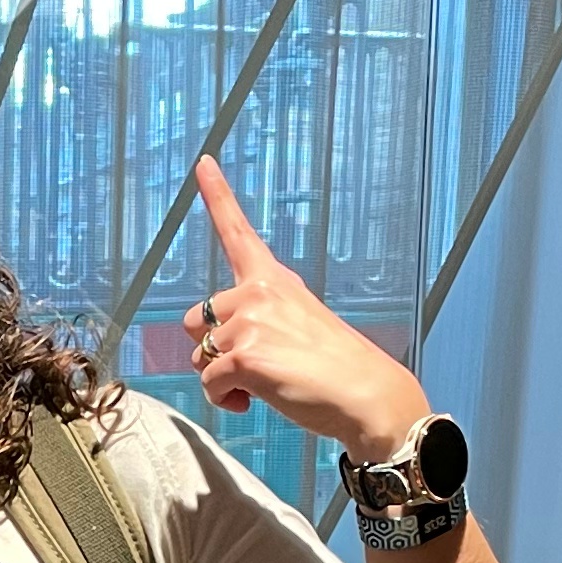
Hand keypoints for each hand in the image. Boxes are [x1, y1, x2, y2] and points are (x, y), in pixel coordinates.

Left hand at [183, 158, 426, 464]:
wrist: (364, 395)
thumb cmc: (335, 369)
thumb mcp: (298, 325)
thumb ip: (259, 319)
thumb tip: (218, 347)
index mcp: (273, 280)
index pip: (237, 231)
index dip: (216, 194)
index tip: (202, 161)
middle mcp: (258, 291)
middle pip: (196, 320)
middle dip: (212, 350)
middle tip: (254, 366)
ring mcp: (249, 321)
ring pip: (199, 357)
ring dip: (221, 378)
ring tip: (263, 384)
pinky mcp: (243, 355)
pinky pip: (209, 385)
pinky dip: (225, 401)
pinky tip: (252, 401)